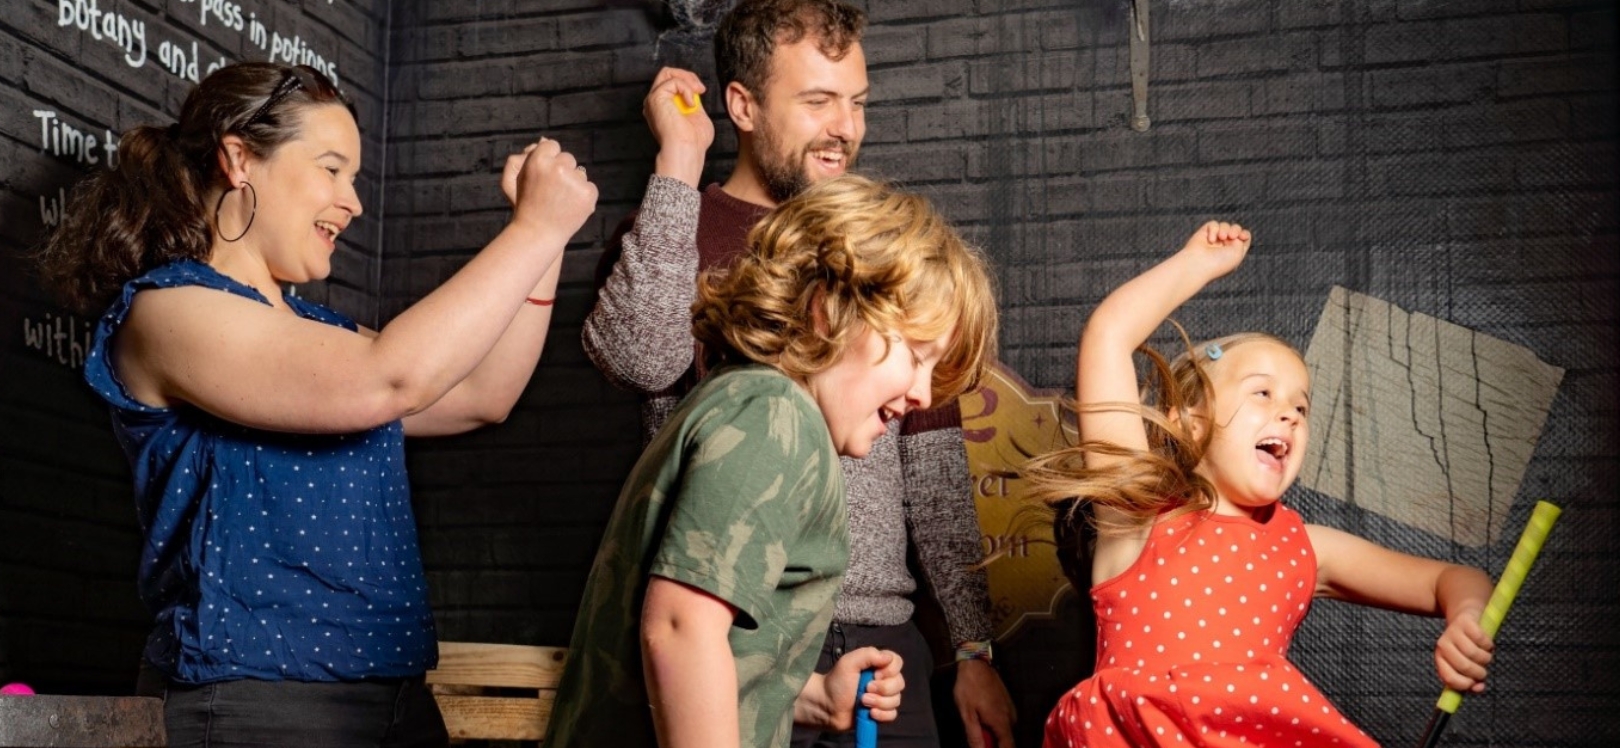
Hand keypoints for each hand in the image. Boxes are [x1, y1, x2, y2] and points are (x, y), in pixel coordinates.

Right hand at [501, 137, 597, 241]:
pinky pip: (589, 186)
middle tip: (552, 190)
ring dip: (573, 183)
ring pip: (580, 172)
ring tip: (560, 201)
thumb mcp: (521, 177)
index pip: (552, 145)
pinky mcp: (588, 193)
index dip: (549, 159)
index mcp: (539, 160)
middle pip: (568, 158)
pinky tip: (570, 207)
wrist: (538, 233)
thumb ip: (533, 156)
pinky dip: (583, 196)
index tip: (545, 174)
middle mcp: (558, 167)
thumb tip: (544, 139)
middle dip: (563, 170)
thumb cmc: (527, 203)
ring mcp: (575, 181)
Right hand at [644, 67, 712, 186]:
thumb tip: (696, 92)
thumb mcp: (697, 116)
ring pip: (667, 72)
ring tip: (697, 92)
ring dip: (687, 79)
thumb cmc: (694, 141)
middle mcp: (655, 102)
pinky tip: (691, 104)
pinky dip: (686, 89)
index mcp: (663, 107)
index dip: (688, 82)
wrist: (687, 150)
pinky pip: (673, 81)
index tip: (701, 91)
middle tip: (700, 89)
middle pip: (667, 73)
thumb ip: (694, 103)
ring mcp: (653, 100)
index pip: (671, 82)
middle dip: (687, 76)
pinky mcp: (656, 98)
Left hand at [820, 647, 903, 730]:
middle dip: (883, 689)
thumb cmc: (836, 682)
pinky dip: (882, 714)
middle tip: (864, 690)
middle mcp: (883, 680)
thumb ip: (868, 655)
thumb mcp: (848, 662)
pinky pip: (892, 714)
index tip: (874, 674)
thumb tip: (888, 658)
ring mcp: (882, 697)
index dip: (890, 670)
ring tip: (862, 702)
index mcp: (877, 665)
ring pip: (896, 700)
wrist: (826, 706)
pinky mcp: (880, 713)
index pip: (897, 662)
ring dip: (879, 702)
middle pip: (899, 683)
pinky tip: (869, 713)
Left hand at [954, 659, 1014, 747]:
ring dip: (993, 732)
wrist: (976, 663)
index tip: (988, 747)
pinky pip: (1004, 720)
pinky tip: (982, 714)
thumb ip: (974, 735)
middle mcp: (1010, 717)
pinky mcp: (1008, 703)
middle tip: (978, 732)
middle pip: (1006, 740)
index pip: (1008, 747)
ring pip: (1004, 730)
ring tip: (978, 722)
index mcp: (1001, 722)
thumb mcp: (966, 713)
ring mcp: (1011, 709)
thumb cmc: (969, 687)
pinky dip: (995, 723)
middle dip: (993, 741)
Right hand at [1179, 220, 1251, 280]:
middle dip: (1236, 229)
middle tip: (1231, 236)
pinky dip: (1213, 230)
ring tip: (1220, 237)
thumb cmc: (1220, 262)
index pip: (1244, 238)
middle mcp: (1224, 247)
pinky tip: (1210, 239)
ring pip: (1225, 225)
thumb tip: (1230, 231)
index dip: (1245, 234)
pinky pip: (1213, 224)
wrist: (1200, 263)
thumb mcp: (1238, 252)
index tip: (1242, 236)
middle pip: (1235, 229)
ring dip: (1225, 229)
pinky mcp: (1204, 234)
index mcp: (1233, 254)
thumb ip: (1242, 239)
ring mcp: (1214, 240)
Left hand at [1435, 610, 1493, 692]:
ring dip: (1486, 659)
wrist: (1465, 617)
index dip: (1464, 685)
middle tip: (1483, 671)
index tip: (1474, 684)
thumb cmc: (1465, 645)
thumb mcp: (1465, 663)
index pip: (1449, 678)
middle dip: (1479, 673)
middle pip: (1464, 666)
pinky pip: (1481, 639)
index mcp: (1440, 658)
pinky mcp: (1464, 622)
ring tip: (1486, 656)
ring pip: (1474, 653)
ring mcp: (1453, 632)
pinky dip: (1489, 644)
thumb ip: (1470, 680)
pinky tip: (1487, 644)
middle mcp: (1443, 645)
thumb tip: (1479, 688)